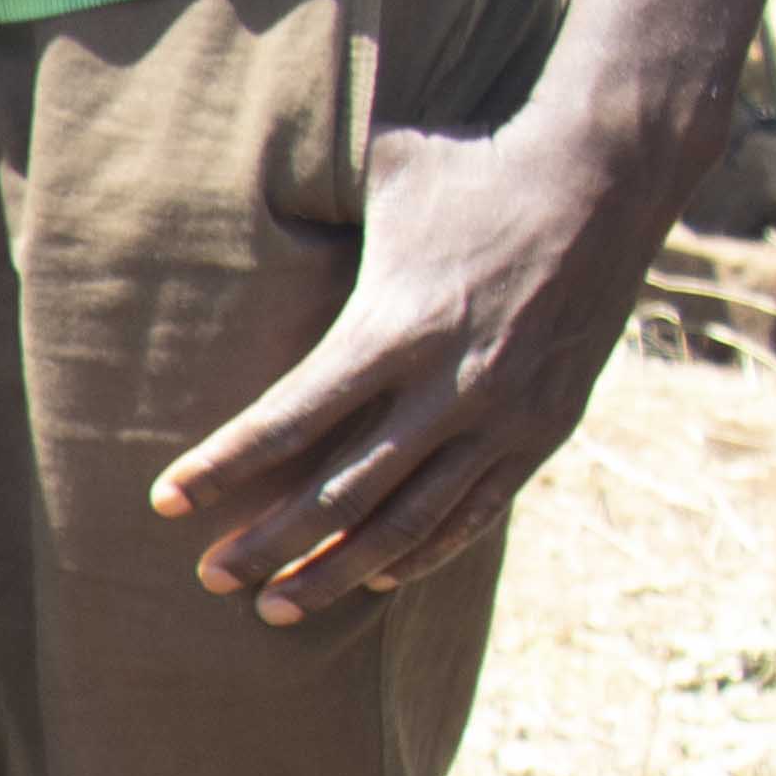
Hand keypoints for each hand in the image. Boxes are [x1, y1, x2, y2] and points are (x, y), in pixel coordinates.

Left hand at [151, 102, 683, 622]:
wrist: (611, 174)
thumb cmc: (475, 169)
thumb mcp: (383, 180)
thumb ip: (310, 210)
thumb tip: (228, 188)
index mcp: (396, 327)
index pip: (287, 421)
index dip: (221, 470)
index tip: (164, 502)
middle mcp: (451, 385)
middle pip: (338, 493)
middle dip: (268, 545)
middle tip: (210, 578)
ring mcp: (504, 415)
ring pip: (408, 523)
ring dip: (337, 572)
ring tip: (276, 606)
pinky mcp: (547, 428)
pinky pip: (475, 512)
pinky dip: (423, 552)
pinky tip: (377, 576)